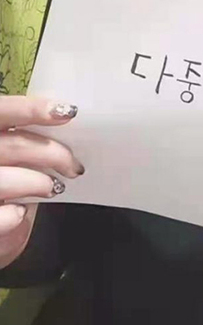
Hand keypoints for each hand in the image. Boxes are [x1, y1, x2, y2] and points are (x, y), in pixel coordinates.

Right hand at [0, 97, 83, 268]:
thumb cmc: (3, 171)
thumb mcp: (8, 147)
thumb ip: (23, 137)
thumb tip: (65, 126)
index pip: (2, 110)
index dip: (32, 109)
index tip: (68, 112)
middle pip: (15, 145)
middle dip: (53, 154)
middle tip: (74, 165)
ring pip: (7, 180)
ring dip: (38, 184)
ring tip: (54, 188)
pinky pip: (0, 216)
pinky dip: (14, 215)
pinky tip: (20, 212)